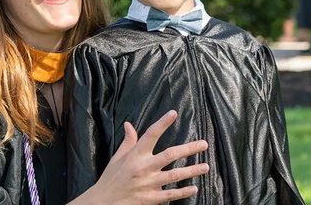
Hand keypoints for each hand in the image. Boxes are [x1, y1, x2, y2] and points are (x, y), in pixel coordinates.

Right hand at [70, 110, 208, 204]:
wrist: (104, 202)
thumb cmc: (111, 178)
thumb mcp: (117, 157)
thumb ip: (128, 141)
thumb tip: (129, 124)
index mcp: (135, 155)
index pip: (150, 135)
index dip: (162, 123)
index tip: (173, 114)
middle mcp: (143, 167)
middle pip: (170, 155)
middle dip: (189, 149)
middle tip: (204, 144)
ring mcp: (149, 184)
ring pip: (175, 175)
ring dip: (192, 170)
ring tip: (205, 166)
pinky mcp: (151, 198)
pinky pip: (171, 194)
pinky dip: (184, 192)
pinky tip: (194, 188)